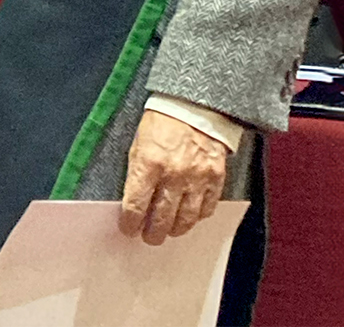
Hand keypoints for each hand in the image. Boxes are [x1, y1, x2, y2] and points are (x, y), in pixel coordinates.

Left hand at [117, 109, 231, 245]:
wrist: (194, 106)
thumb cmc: (161, 123)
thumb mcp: (137, 144)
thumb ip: (136, 174)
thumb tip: (132, 201)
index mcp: (148, 164)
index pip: (135, 205)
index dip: (130, 223)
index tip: (128, 229)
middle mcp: (173, 175)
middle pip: (161, 219)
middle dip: (152, 234)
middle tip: (150, 237)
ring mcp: (197, 178)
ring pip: (186, 219)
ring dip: (175, 229)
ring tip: (169, 230)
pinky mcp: (215, 178)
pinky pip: (207, 208)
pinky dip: (198, 217)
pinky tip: (190, 216)